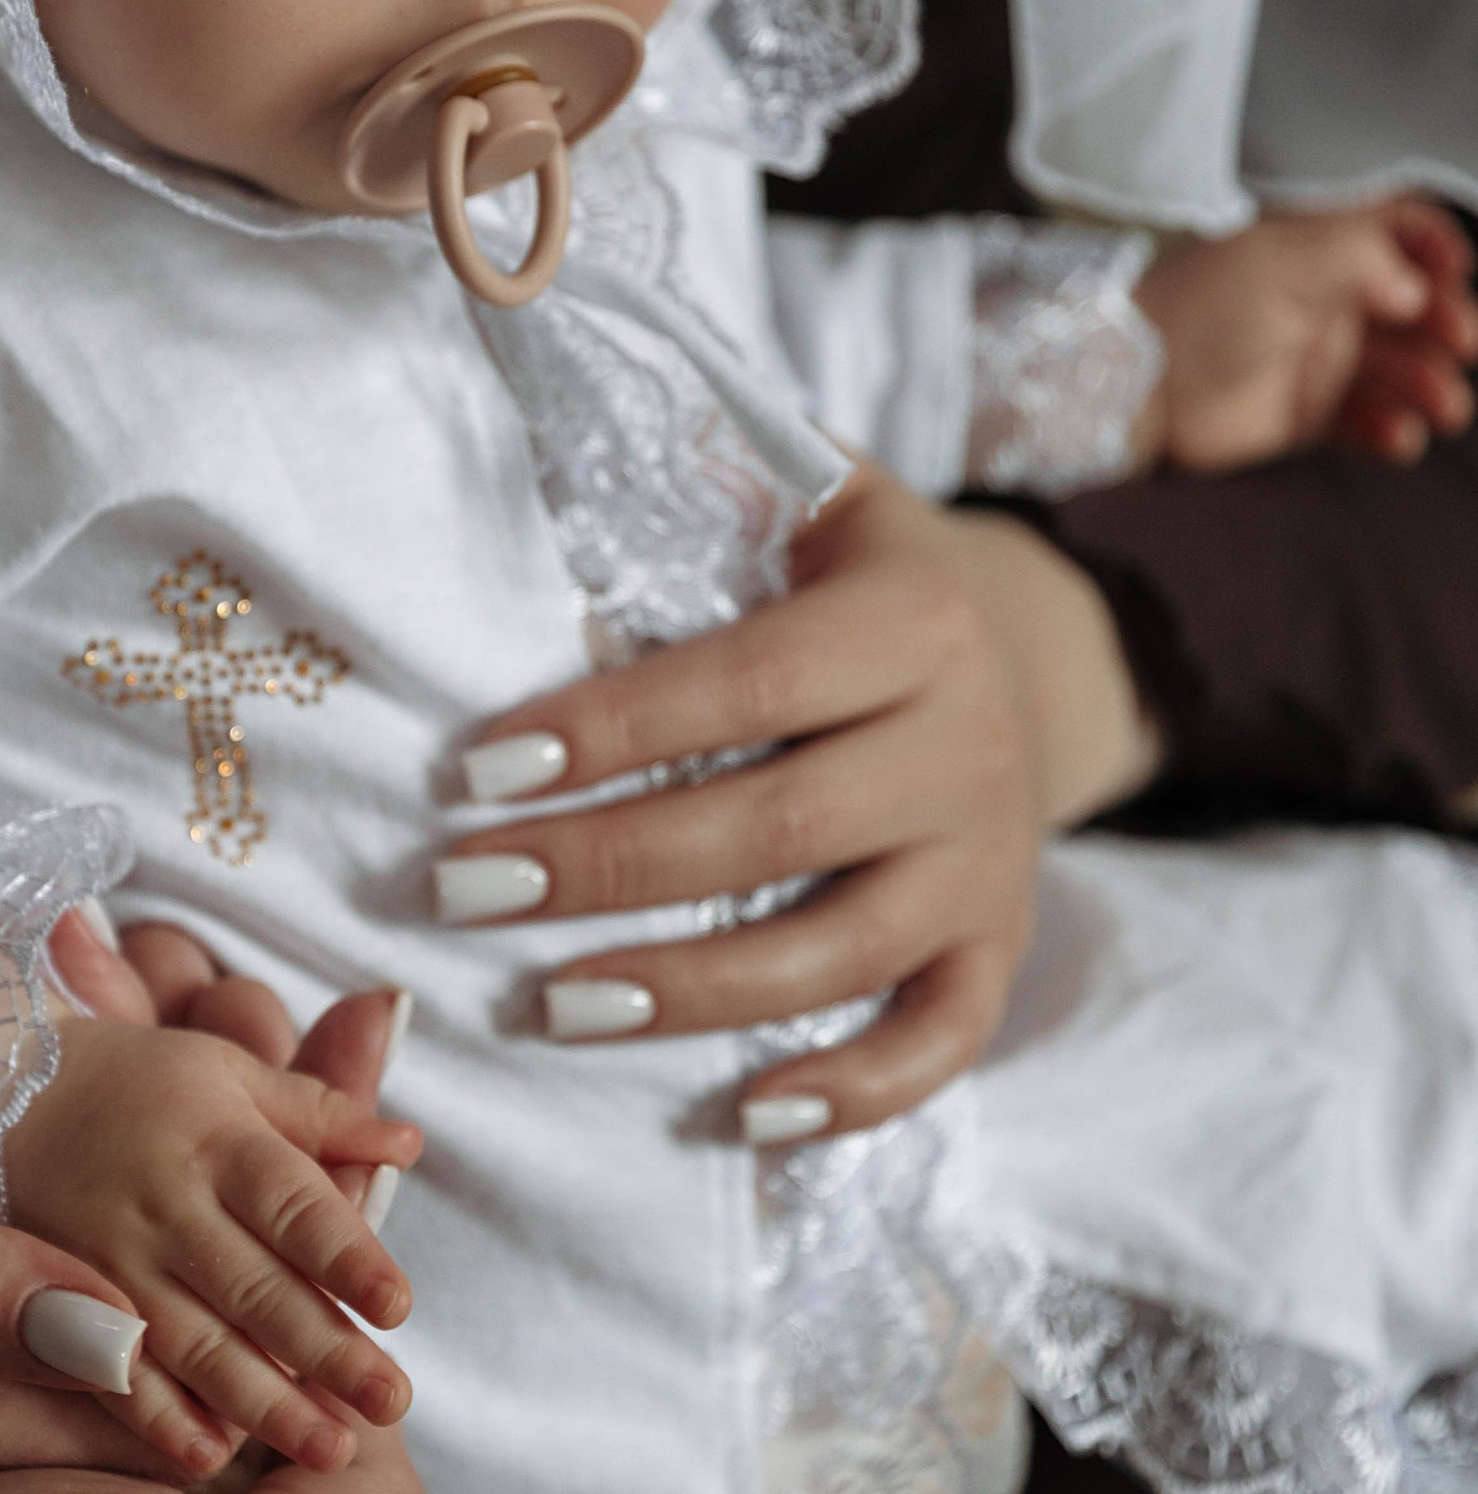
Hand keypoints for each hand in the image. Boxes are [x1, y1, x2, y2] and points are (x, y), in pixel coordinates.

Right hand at [0, 1018, 419, 1477]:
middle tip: (391, 1402)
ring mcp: (108, 1262)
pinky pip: (111, 1371)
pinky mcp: (60, 1306)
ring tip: (330, 1449)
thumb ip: (319, 1114)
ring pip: (194, 1342)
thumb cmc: (138, 1084)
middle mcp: (165, 1206)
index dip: (345, 1254)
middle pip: (255, 1286)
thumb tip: (408, 1146)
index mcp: (218, 1141)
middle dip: (325, 1349)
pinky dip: (157, 1418)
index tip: (398, 1307)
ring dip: (263, 1402)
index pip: (292, 1204)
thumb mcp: (228, 1073)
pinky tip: (208, 1459)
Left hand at [444, 464, 1158, 1140]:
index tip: (469, 772)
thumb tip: (538, 375)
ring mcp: (991, 864)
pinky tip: (735, 1118)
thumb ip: (703, 470)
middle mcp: (966, 747)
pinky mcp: (999, 953)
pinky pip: (936, 1044)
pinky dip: (849, 1095)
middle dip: (606, 869)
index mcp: (912, 621)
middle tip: (460, 891)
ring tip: (549, 1006)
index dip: (606, 732)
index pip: (745, 684)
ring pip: (840, 953)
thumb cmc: (850, 582)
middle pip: (776, 827)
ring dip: (687, 994)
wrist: (1033, 658)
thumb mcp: (809, 497)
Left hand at [1137, 200, 1477, 472]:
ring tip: (1442, 405)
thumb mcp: (1282, 260)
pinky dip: (1390, 430)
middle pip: (1417, 305)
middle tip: (1461, 342)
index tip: (1456, 271)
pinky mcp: (1307, 415)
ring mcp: (1320, 358)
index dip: (1435, 246)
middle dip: (1448, 321)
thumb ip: (1359, 257)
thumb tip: (1416, 286)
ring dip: (1430, 383)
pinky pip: (1367, 422)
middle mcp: (1328, 298)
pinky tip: (1397, 437)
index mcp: (1320, 246)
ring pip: (1401, 369)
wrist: (1139, 381)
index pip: (1398, 230)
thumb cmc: (1201, 306)